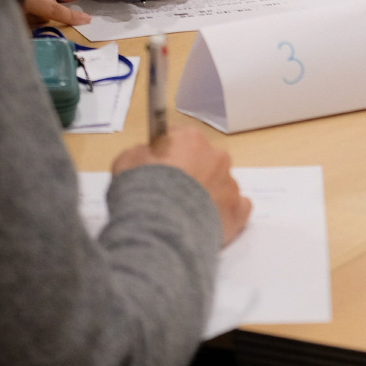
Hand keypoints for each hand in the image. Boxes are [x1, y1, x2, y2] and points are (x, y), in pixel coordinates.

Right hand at [114, 127, 251, 244]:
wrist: (159, 227)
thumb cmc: (141, 189)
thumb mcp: (126, 161)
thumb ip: (142, 153)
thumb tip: (147, 156)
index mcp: (191, 139)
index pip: (182, 139)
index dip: (169, 155)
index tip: (160, 169)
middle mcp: (217, 157)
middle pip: (206, 161)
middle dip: (193, 175)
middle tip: (172, 195)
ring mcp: (230, 184)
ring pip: (221, 185)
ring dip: (208, 196)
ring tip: (186, 215)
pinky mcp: (238, 211)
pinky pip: (237, 208)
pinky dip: (225, 215)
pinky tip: (209, 223)